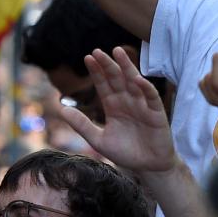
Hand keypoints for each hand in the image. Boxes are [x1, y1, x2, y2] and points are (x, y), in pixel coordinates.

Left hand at [61, 48, 175, 173]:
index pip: (103, 84)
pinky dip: (145, 87)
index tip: (88, 58)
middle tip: (97, 51)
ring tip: (118, 52)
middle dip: (107, 65)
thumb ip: (82, 125)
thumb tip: (62, 110)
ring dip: (126, 67)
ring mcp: (142, 104)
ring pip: (133, 81)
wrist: (148, 167)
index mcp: (113, 106)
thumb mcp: (99, 140)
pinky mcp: (156, 112)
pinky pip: (150, 96)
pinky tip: (136, 78)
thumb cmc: (125, 153)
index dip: (96, 72)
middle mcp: (127, 101)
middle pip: (116, 79)